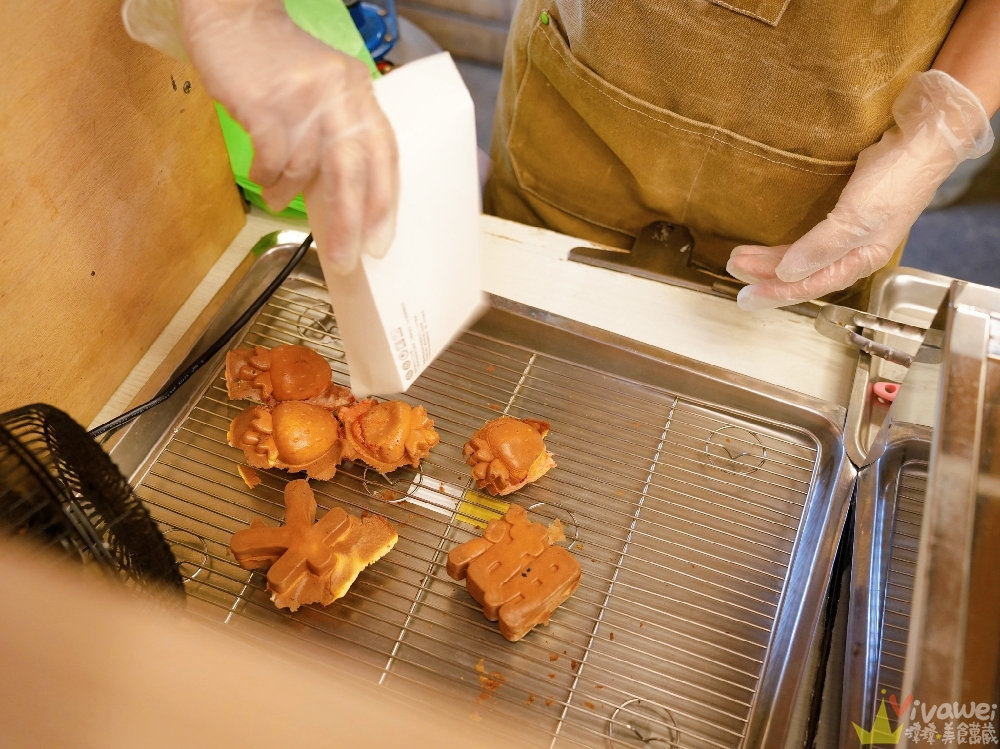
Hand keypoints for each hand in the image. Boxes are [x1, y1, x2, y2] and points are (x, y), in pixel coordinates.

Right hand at [124, 0, 398, 272]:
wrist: (235, 16)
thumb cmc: (280, 64)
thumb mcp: (324, 92)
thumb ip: (337, 136)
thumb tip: (342, 202)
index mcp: (360, 94)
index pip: (383, 154)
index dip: (384, 202)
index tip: (379, 242)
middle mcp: (339, 96)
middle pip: (352, 170)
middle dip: (349, 222)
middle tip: (344, 259)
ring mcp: (302, 99)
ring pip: (304, 168)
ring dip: (290, 193)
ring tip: (278, 199)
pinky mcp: (266, 103)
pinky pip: (272, 159)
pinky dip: (267, 177)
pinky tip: (263, 178)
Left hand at [727, 70, 993, 310]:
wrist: (924, 136)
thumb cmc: (898, 178)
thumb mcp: (857, 216)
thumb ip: (822, 247)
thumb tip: (787, 274)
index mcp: (860, 260)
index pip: (810, 285)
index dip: (776, 292)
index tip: (746, 295)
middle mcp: (853, 252)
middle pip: (802, 274)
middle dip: (765, 274)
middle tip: (732, 268)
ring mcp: (848, 232)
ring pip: (801, 256)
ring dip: (770, 259)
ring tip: (740, 257)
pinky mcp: (844, 213)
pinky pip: (807, 238)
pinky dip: (786, 245)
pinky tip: (770, 246)